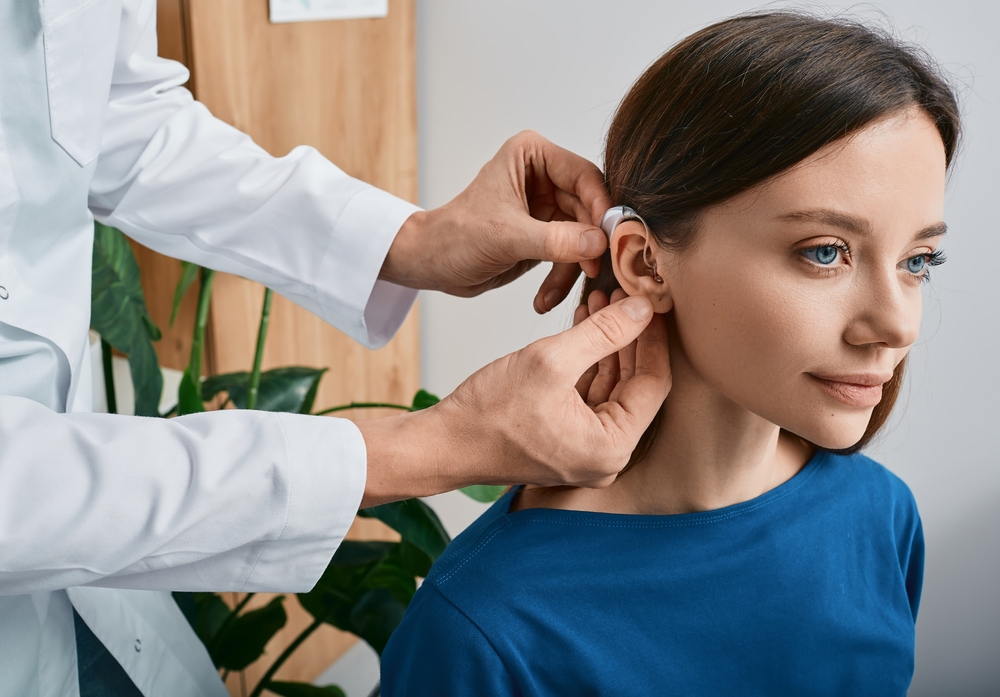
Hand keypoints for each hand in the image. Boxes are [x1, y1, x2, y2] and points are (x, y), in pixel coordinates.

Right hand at [358, 296, 671, 505]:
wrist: (445, 442)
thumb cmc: (489, 413)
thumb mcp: (552, 360)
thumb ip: (604, 332)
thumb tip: (644, 308)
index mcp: (612, 446)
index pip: (653, 383)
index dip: (653, 338)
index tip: (651, 303)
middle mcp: (606, 456)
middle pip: (634, 386)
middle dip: (628, 337)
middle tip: (624, 296)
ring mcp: (586, 451)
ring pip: (611, 388)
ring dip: (607, 346)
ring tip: (600, 302)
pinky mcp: (567, 442)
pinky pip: (589, 398)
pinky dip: (588, 364)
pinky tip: (583, 327)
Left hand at [379, 131, 611, 313]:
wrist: (433, 264)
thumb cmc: (455, 237)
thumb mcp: (506, 237)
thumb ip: (554, 240)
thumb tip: (598, 243)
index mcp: (533, 156)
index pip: (585, 176)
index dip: (601, 207)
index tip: (611, 238)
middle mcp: (544, 176)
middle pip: (590, 208)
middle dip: (590, 244)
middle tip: (596, 271)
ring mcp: (548, 207)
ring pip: (584, 236)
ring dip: (574, 268)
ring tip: (556, 293)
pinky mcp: (547, 235)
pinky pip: (571, 255)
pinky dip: (562, 278)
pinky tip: (544, 299)